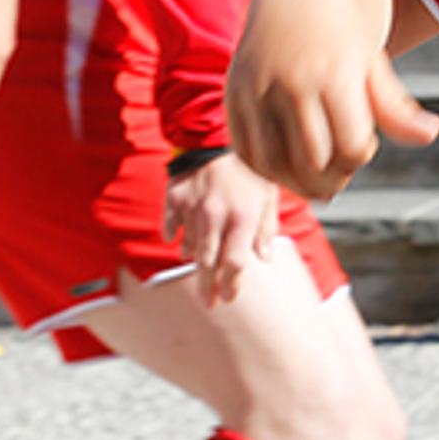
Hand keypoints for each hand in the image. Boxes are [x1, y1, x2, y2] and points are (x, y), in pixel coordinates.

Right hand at [164, 151, 288, 302]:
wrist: (216, 135)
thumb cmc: (250, 166)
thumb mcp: (268, 195)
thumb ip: (266, 229)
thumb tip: (265, 259)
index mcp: (242, 217)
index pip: (234, 263)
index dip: (232, 284)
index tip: (229, 298)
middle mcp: (215, 216)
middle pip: (209, 264)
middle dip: (209, 287)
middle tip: (209, 304)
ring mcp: (191, 208)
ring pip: (189, 248)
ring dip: (196, 262)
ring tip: (201, 270)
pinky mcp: (174, 198)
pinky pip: (170, 227)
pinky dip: (175, 238)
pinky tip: (179, 244)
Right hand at [230, 0, 437, 200]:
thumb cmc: (344, 39)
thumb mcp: (374, 67)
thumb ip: (397, 108)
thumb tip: (432, 133)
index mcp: (334, 75)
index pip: (350, 147)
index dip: (359, 156)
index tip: (361, 145)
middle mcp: (292, 82)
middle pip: (313, 160)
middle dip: (332, 177)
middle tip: (339, 173)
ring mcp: (257, 90)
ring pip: (275, 163)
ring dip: (298, 182)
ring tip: (314, 178)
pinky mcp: (234, 97)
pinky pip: (246, 153)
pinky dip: (266, 171)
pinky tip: (286, 166)